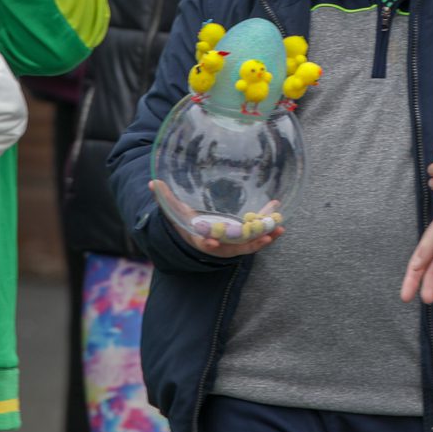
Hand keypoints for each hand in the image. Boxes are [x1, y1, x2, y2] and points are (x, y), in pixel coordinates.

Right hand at [150, 180, 280, 258]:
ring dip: (265, 237)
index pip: (204, 243)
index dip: (208, 243)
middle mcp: (218, 244)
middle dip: (250, 244)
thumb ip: (165, 198)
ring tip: (280, 229)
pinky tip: (280, 219)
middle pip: (234, 248)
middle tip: (265, 238)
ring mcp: (231, 243)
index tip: (213, 243)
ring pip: (250, 244)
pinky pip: (255, 234)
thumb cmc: (184, 221)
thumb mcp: (174, 210)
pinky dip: (267, 228)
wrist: (195, 233)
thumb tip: (152, 183)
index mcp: (200, 238)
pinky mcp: (241, 237)